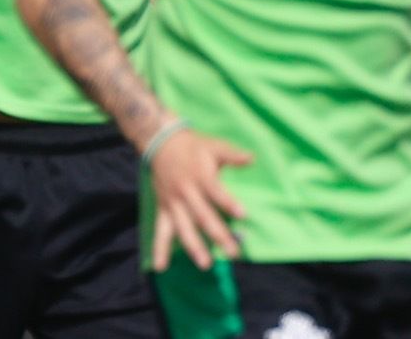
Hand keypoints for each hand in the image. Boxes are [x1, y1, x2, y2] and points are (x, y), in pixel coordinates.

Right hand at [148, 127, 251, 270]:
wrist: (162, 143)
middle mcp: (186, 192)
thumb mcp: (213, 145)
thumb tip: (251, 158)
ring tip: (205, 264)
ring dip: (194, 247)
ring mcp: (173, 203)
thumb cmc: (194, 146)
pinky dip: (159, 249)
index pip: (216, 192)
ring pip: (183, 228)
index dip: (229, 203)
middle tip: (233, 253)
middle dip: (218, 235)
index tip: (243, 216)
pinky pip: (160, 231)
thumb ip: (232, 155)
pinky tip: (160, 267)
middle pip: (203, 216)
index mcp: (200, 176)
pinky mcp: (163, 210)